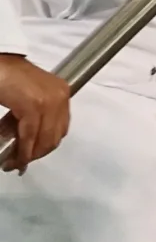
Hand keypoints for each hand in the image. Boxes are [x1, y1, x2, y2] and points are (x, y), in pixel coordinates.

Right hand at [0, 55, 70, 172]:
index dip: (46, 146)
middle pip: (55, 137)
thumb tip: (31, 143)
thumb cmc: (8, 77)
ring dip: (28, 156)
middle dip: (37, 154)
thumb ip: (36, 115)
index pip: (60, 128)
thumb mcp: (30, 96)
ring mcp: (48, 101)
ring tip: (13, 163)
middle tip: (19, 163)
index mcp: (62, 92)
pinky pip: (30, 136)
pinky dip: (22, 151)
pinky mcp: (34, 106)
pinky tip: (14, 157)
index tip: (31, 156)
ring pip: (44, 140)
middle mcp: (60, 96)